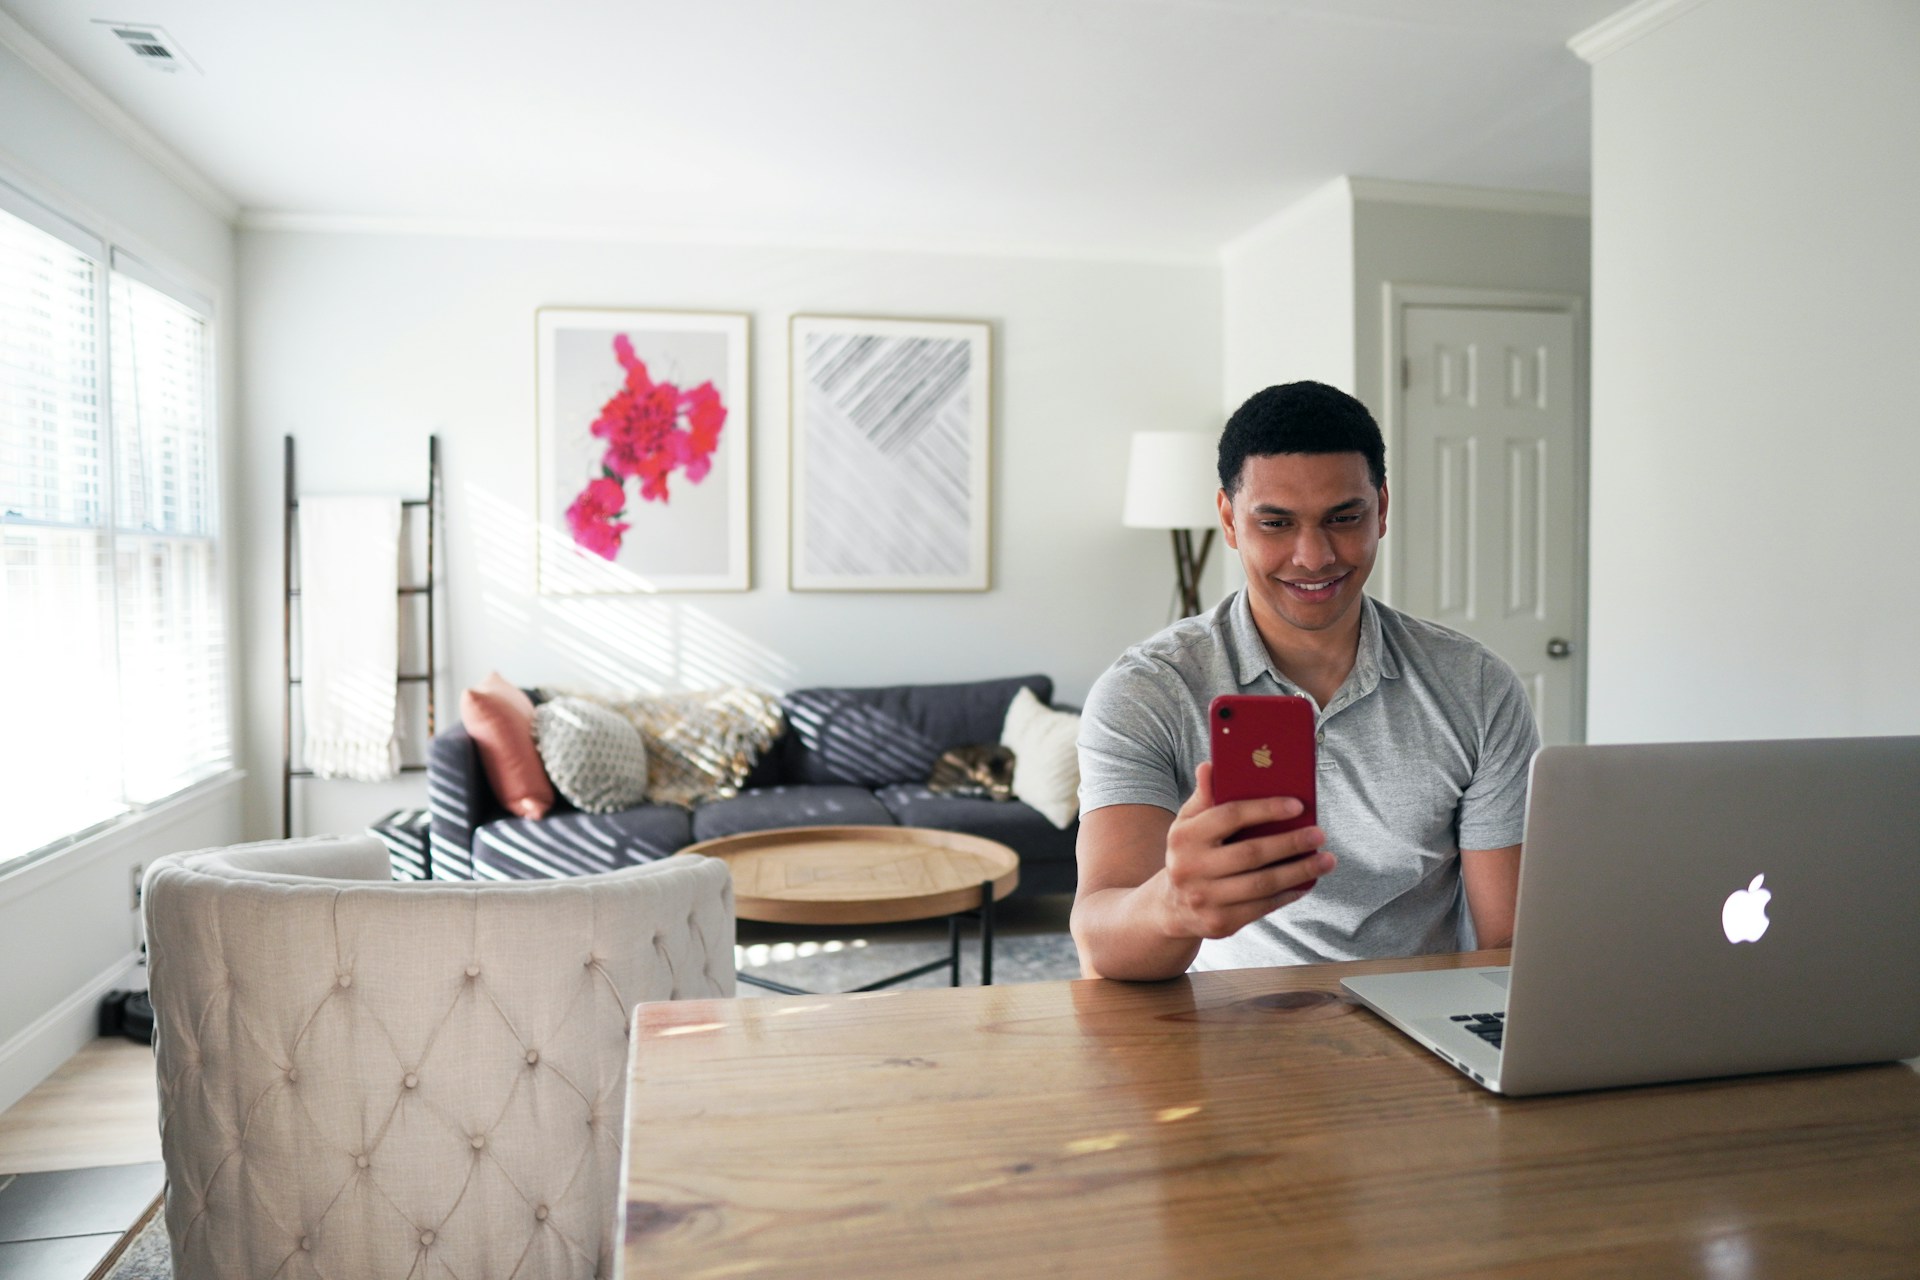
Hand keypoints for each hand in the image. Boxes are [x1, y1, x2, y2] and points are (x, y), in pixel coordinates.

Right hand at [1156, 761, 1334, 941]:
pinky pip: (1262, 907)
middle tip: (1319, 834)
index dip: (1265, 809)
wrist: (1172, 906)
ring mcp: (1205, 898)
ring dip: (1299, 871)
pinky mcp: (1220, 922)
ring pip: (1262, 884)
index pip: (1229, 816)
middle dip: (1290, 843)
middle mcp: (1191, 868)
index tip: (1298, 805)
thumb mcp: (1188, 823)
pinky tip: (1306, 882)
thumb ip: (1204, 797)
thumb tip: (1211, 766)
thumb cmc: (1190, 853)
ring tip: (1326, 860)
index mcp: (1184, 836)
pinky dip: (1288, 894)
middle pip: (1251, 853)